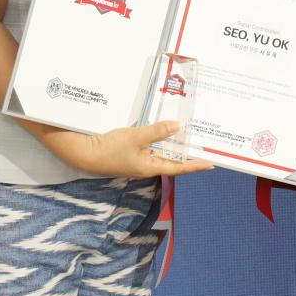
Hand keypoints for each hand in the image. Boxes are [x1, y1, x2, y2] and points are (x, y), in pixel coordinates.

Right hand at [46, 120, 214, 178]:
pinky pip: (150, 149)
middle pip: (171, 161)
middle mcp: (146, 167)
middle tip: (202, 147)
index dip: (195, 165)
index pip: (178, 167)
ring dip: (173, 147)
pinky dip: (159, 142)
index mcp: (150, 167)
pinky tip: (163, 133)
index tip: (210, 163)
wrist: (84, 153)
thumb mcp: (136, 137)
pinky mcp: (129, 155)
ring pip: (161, 154)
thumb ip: (157, 132)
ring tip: (187, 138)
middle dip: (186, 154)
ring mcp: (137, 162)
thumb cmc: (111, 148)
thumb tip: (178, 128)